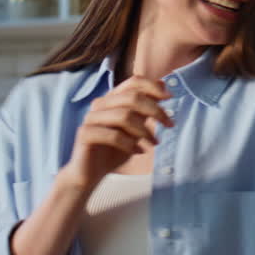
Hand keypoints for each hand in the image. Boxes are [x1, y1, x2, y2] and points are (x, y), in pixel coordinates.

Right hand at [58, 75, 173, 190]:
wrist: (92, 173)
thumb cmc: (116, 149)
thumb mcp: (137, 127)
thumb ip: (146, 108)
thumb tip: (163, 84)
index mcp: (113, 98)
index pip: (134, 82)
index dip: (153, 87)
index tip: (170, 98)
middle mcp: (100, 104)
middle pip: (132, 97)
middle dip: (156, 110)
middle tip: (170, 124)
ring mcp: (91, 117)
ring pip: (124, 116)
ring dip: (144, 131)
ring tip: (154, 143)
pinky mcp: (85, 134)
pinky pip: (113, 135)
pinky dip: (130, 144)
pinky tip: (138, 152)